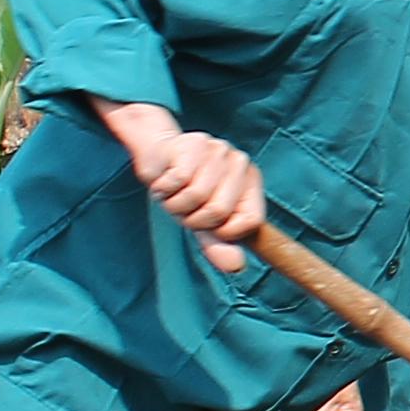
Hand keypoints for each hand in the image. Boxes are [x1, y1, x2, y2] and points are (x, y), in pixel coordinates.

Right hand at [101, 100, 263, 270]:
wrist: (158, 157)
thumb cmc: (185, 190)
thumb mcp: (204, 223)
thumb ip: (220, 245)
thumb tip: (236, 267)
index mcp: (252, 182)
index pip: (251, 221)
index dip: (225, 232)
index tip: (210, 226)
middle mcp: (240, 163)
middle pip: (219, 211)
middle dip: (193, 218)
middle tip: (185, 206)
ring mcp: (219, 150)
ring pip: (196, 195)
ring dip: (175, 203)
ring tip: (174, 193)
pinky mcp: (195, 143)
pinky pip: (177, 180)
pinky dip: (164, 188)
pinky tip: (165, 180)